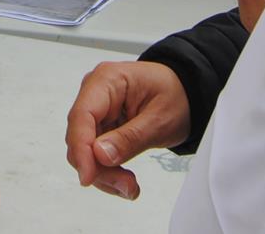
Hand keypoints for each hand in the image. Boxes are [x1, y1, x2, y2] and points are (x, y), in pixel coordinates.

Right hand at [64, 60, 189, 200]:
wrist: (184, 95)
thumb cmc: (174, 95)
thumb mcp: (160, 120)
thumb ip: (130, 138)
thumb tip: (99, 155)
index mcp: (107, 80)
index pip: (82, 115)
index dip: (81, 148)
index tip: (88, 177)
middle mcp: (94, 93)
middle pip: (80, 137)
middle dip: (99, 167)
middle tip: (126, 185)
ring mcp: (96, 111)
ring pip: (84, 151)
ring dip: (104, 174)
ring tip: (130, 186)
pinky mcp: (100, 127)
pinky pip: (94, 155)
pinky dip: (108, 171)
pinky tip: (125, 180)